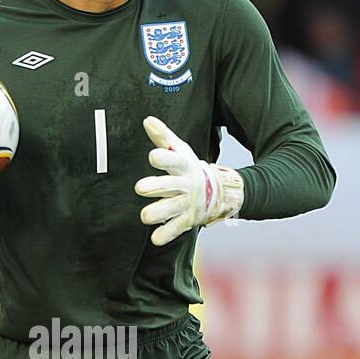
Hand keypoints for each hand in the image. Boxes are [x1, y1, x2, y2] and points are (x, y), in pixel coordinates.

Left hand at [135, 115, 244, 245]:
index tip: (153, 156)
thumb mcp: (180, 151)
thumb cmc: (190, 169)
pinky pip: (175, 229)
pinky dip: (165, 235)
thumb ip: (163, 137)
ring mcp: (186, 204)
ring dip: (157, 213)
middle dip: (155, 187)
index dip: (164, 158)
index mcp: (183, 167)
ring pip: (170, 210)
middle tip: (140, 188)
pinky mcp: (187, 221)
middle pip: (169, 185)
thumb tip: (147, 120)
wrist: (219, 192)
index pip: (174, 161)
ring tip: (146, 216)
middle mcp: (185, 185)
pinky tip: (156, 239)